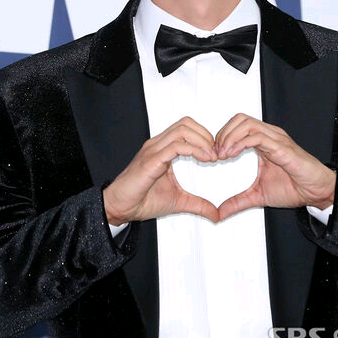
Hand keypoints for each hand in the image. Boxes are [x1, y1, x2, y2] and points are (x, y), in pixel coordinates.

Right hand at [103, 117, 218, 224]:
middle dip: (206, 135)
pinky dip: (194, 150)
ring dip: (202, 141)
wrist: (120, 208)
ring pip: (182, 130)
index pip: (187, 127)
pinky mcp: (151, 160)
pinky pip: (176, 146)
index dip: (205, 136)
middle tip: (216, 154)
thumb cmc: (142, 200)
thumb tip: (216, 214)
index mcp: (163, 148)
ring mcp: (153, 150)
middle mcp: (157, 144)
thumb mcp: (178, 202)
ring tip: (211, 157)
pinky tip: (203, 159)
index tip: (216, 154)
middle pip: (186, 123)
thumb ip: (198, 204)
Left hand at [214, 114, 335, 219]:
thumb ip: (238, 201)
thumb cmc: (294, 187)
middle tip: (216, 153)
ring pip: (247, 124)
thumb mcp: (258, 196)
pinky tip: (233, 154)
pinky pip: (258, 137)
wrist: (317, 192)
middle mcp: (269, 135)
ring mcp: (276, 138)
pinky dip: (241, 142)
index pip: (237, 125)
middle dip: (223, 133)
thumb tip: (220, 213)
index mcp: (263, 141)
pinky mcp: (282, 147)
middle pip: (239, 119)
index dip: (222, 136)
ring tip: (223, 154)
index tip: (214, 155)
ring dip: (230, 137)